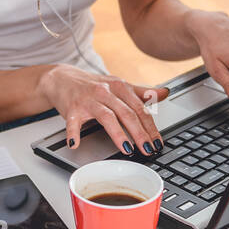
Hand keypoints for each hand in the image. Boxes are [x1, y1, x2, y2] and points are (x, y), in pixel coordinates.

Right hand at [37, 64, 171, 154]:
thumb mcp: (118, 86)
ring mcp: (88, 100)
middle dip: (140, 133)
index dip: (150, 126)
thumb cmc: (93, 85)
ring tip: (128, 149)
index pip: (139, 108)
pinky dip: (74, 133)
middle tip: (148, 149)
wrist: (62, 79)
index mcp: (119, 87)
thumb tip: (165, 92)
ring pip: (107, 117)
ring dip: (118, 135)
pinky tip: (76, 144)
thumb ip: (141, 92)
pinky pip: (73, 122)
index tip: (157, 142)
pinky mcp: (71, 108)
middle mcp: (105, 91)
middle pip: (127, 113)